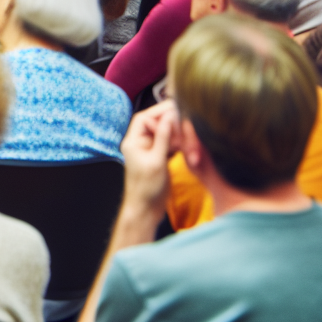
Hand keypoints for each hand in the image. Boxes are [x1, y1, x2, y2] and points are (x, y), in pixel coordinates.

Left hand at [120, 101, 178, 226]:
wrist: (146, 210)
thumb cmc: (147, 188)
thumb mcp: (157, 161)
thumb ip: (163, 138)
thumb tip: (169, 117)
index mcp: (133, 141)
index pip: (144, 118)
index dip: (159, 112)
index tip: (176, 111)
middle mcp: (140, 143)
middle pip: (155, 124)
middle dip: (171, 121)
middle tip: (186, 122)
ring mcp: (150, 151)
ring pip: (164, 134)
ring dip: (176, 133)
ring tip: (188, 135)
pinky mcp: (159, 158)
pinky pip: (169, 144)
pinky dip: (178, 143)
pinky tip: (187, 144)